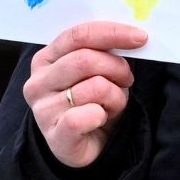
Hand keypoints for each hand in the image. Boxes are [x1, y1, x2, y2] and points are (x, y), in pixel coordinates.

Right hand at [25, 20, 146, 168]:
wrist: (86, 146)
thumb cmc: (93, 103)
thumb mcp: (97, 72)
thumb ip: (103, 52)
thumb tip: (133, 36)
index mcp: (46, 58)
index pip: (78, 35)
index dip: (112, 33)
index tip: (140, 37)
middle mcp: (39, 81)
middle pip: (86, 59)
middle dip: (117, 68)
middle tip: (127, 79)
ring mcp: (43, 109)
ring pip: (94, 87)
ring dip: (116, 96)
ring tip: (112, 105)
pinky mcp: (55, 136)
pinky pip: (85, 117)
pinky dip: (102, 116)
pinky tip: (101, 119)